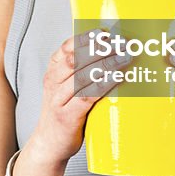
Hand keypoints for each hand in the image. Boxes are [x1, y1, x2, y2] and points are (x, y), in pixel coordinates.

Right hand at [24, 31, 125, 166]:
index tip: (103, 32)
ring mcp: (58, 99)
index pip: (66, 47)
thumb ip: (81, 70)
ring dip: (106, 64)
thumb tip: (111, 51)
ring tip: (125, 57)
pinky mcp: (67, 116)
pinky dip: (103, 85)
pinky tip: (117, 78)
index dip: (85, 38)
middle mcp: (52, 82)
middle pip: (76, 59)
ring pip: (82, 76)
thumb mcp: (66, 87)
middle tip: (120, 43)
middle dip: (100, 48)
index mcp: (52, 70)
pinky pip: (87, 96)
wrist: (49, 143)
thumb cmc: (64, 112)